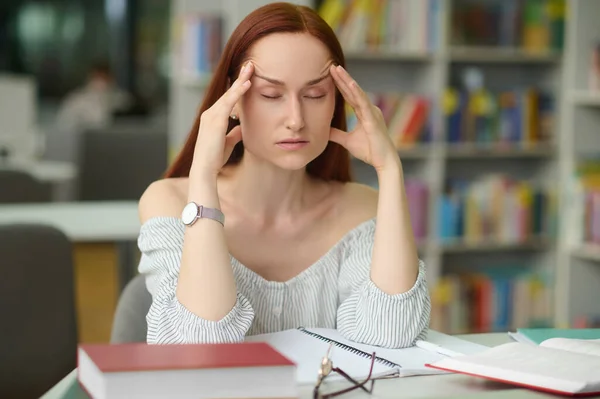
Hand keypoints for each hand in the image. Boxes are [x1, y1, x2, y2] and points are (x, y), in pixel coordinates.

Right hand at [191, 62, 253, 177]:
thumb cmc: (215, 158)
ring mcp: (211, 116)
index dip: (238, 87)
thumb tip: (242, 127)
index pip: (228, 99)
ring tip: (251, 68)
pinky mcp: (215, 120)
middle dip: (239, 77)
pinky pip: (229, 102)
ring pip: (229, 94)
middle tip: (250, 64)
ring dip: (240, 80)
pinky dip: (238, 92)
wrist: (205, 168)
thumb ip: (234, 133)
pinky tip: (247, 83)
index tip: (247, 76)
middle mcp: (210, 113)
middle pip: (228, 92)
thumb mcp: (228, 143)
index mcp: (213, 118)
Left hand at [328, 65, 399, 173]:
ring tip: (337, 70)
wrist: (383, 162)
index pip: (350, 96)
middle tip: (332, 66)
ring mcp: (372, 113)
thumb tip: (325, 130)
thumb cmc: (369, 151)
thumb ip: (337, 134)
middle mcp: (369, 110)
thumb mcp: (348, 141)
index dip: (340, 85)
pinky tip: (349, 83)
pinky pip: (363, 103)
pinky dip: (356, 92)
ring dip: (347, 80)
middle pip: (353, 91)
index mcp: (364, 113)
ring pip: (357, 93)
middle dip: (342, 78)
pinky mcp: (373, 119)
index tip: (331, 74)